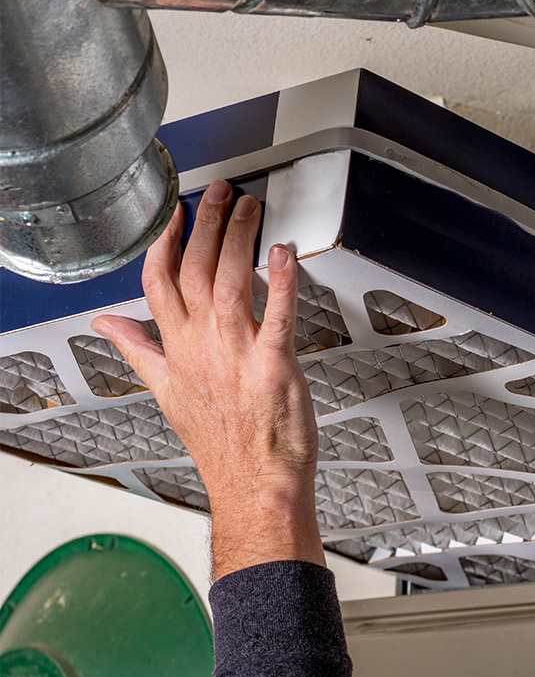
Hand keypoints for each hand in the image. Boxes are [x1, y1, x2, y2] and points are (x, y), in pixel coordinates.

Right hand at [93, 180, 324, 578]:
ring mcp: (237, 355)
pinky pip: (277, 315)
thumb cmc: (222, 443)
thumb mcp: (166, 393)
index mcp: (176, 350)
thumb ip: (138, 350)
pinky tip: (285, 252)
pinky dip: (282, 282)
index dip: (166, 242)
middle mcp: (202, 347)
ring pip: (230, 282)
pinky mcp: (274, 366)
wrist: (253, 485)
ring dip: (240, 239)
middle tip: (220, 191)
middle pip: (194, 271)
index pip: (158, 283)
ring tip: (249, 207)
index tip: (175, 213)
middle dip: (205, 225)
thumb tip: (107, 324)